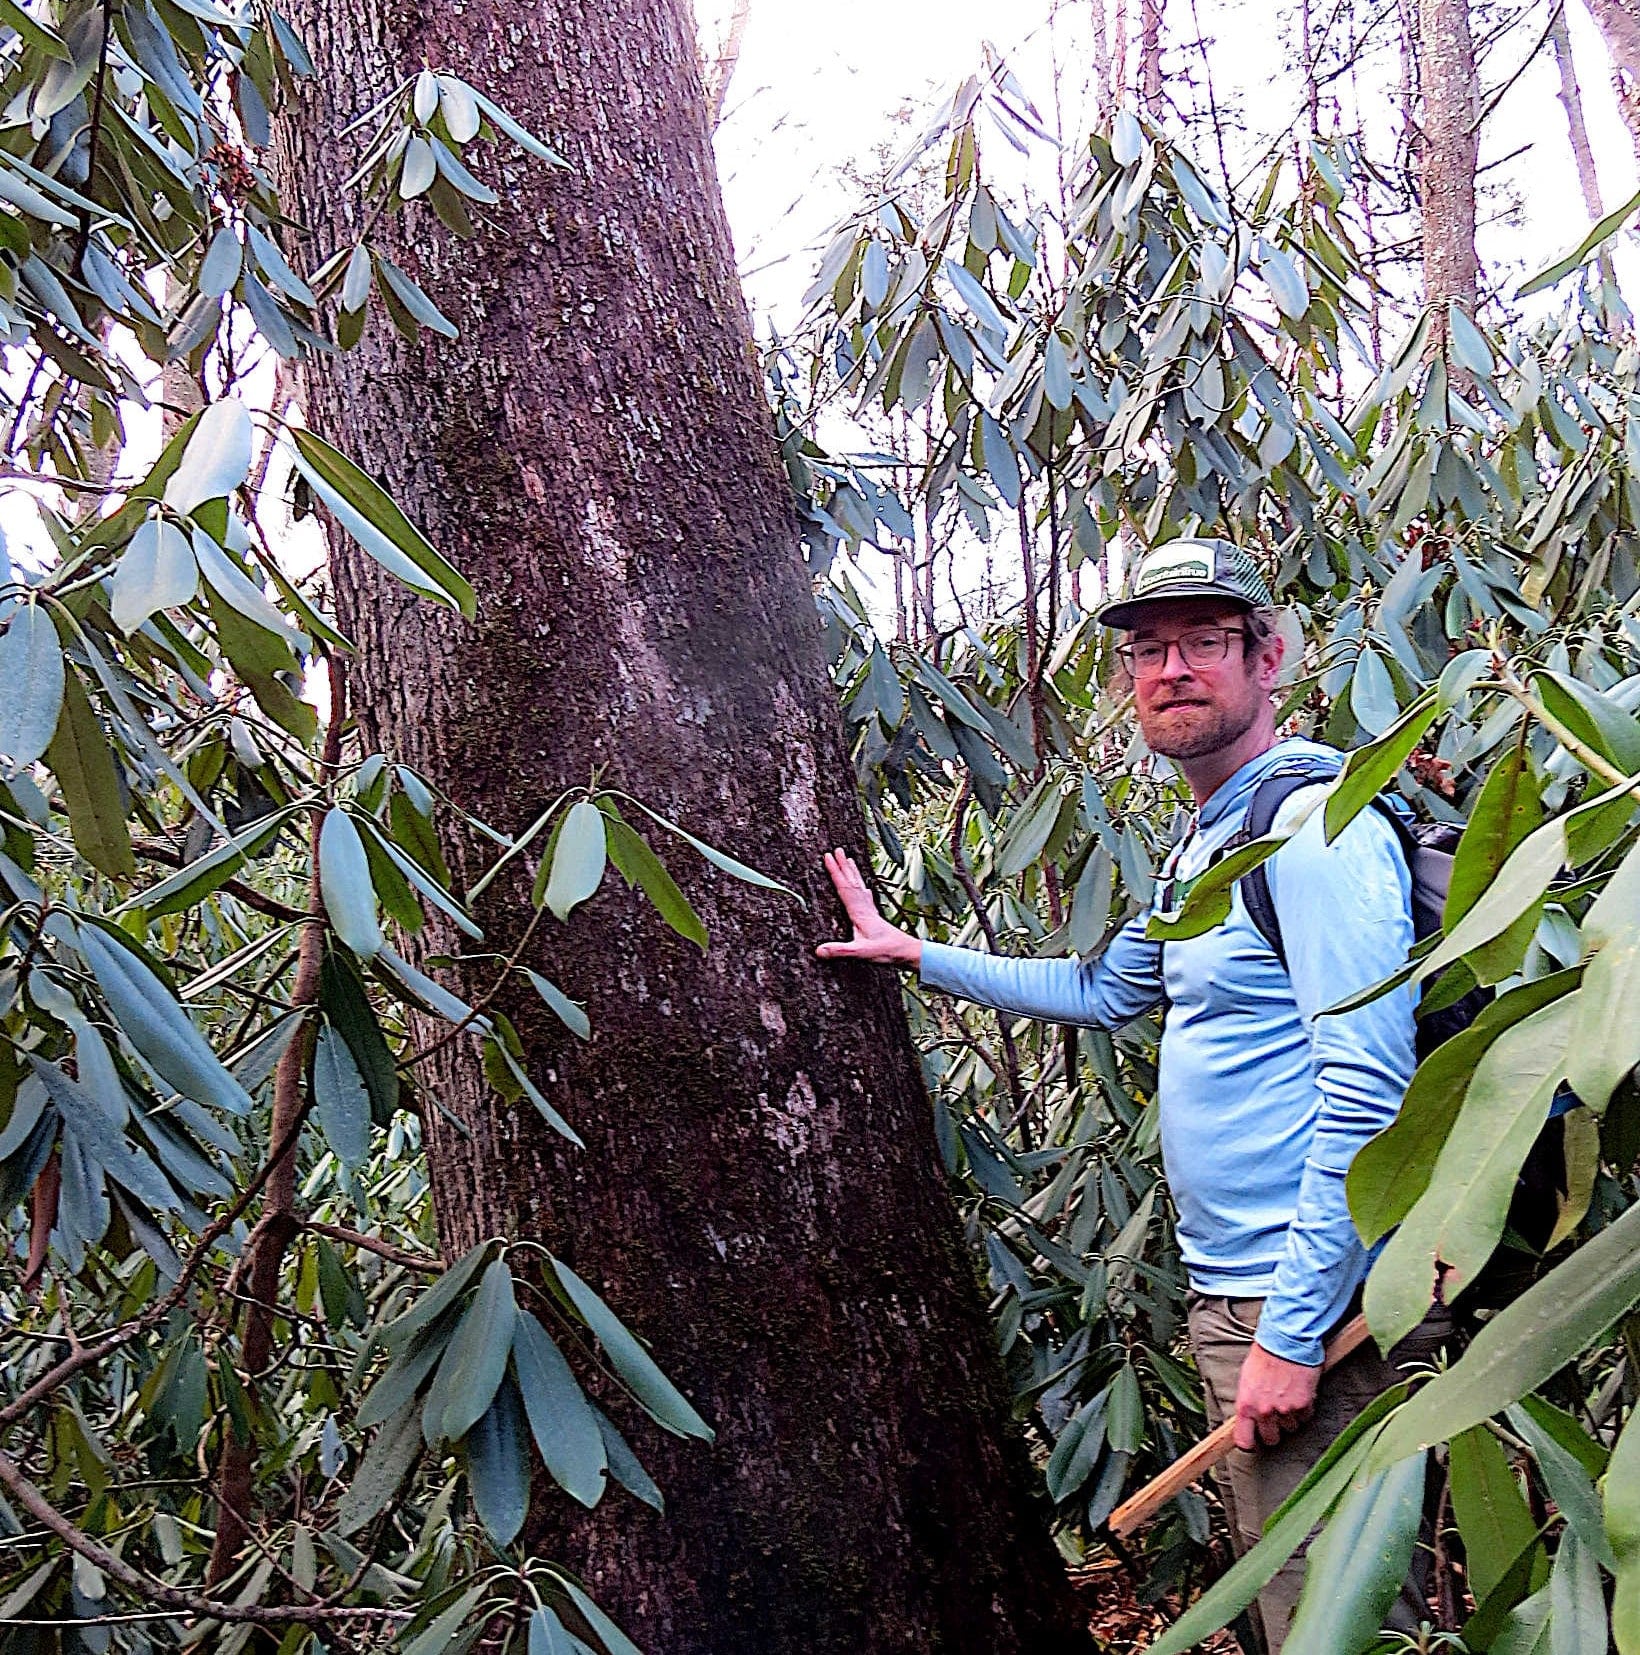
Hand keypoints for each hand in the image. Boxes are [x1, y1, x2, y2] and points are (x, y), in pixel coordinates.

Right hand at [815, 849, 921, 968]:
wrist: (907, 951)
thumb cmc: (887, 951)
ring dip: (853, 872)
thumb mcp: (861, 953)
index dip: (835, 871)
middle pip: (852, 882)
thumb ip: (841, 951)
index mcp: (860, 912)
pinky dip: (862, 886)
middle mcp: (865, 908)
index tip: (828, 856)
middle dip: (843, 865)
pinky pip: (865, 895)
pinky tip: (864, 887)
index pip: (844, 887)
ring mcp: (870, 911)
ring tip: (848, 860)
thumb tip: (819, 950)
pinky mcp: (874, 916)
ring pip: (859, 886)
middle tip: (837, 850)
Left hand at [1233, 1340, 1320, 1449]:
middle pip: (1271, 1439)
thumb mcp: (1247, 1378)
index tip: (1253, 1440)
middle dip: (1274, 1430)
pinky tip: (1299, 1393)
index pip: (1244, 1440)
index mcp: (1246, 1404)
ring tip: (1287, 1397)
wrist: (1285, 1341)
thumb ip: (1248, 1400)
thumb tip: (1249, 1415)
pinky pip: (1304, 1418)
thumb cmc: (1264, 1355)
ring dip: (1290, 1417)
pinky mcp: (1303, 1406)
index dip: (1250, 1442)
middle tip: (1275, 1416)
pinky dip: (1303, 1409)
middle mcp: (1265, 1411)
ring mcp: (1285, 1410)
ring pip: (1290, 1428)